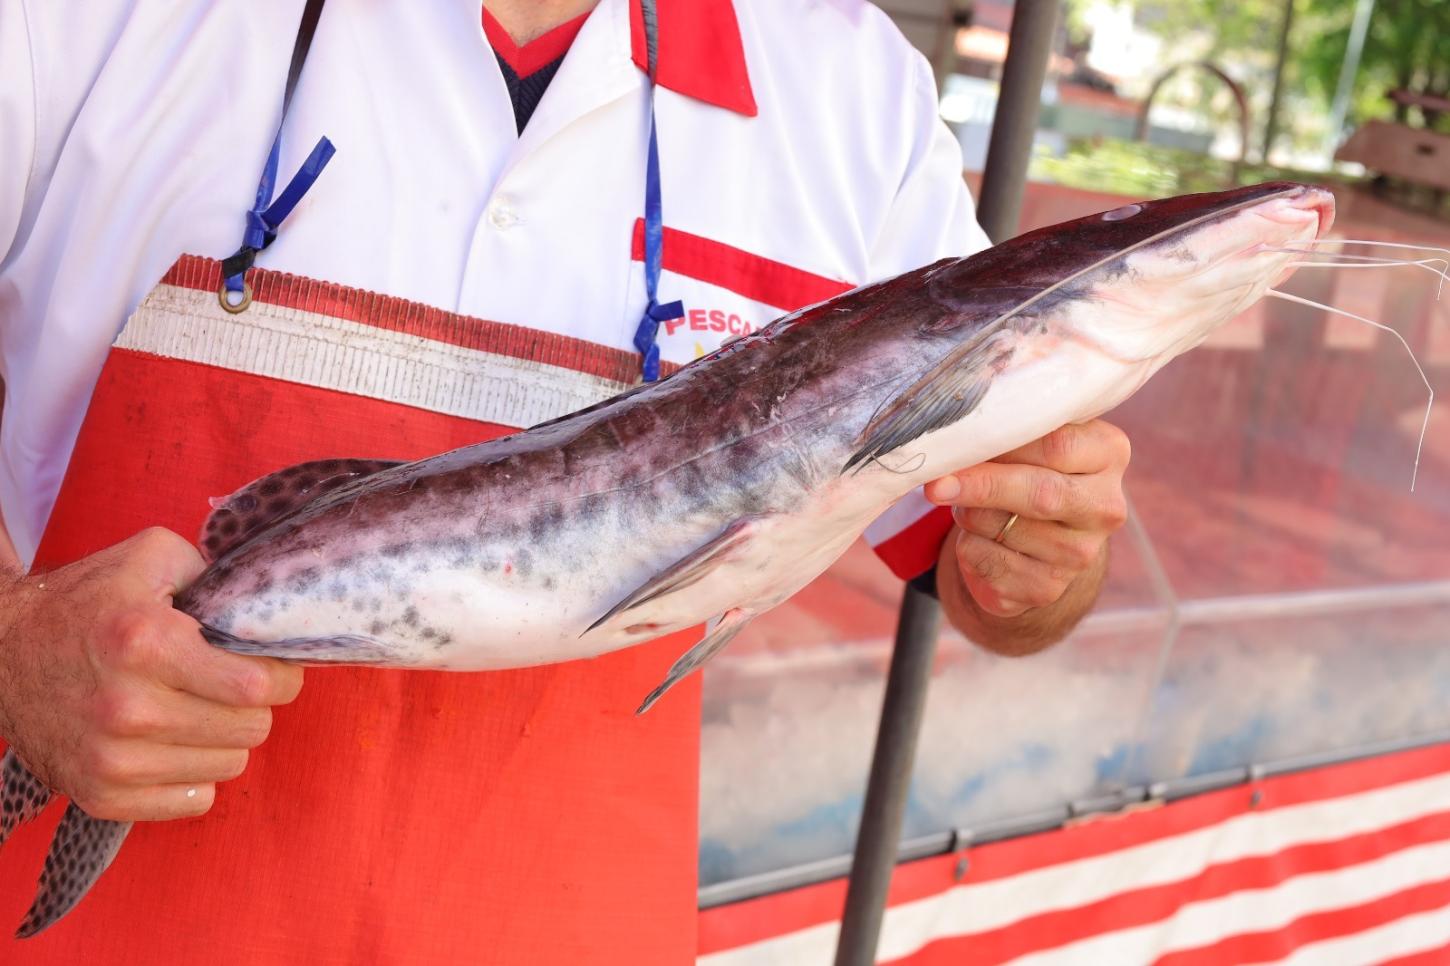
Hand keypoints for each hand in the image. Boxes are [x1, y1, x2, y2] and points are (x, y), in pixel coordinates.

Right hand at [0, 528, 302, 820]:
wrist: (0, 654)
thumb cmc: (85, 603)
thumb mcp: (149, 558)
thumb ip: (214, 572)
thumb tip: (265, 606)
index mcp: (145, 644)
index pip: (256, 686)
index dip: (280, 675)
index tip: (271, 667)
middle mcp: (128, 708)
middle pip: (250, 729)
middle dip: (253, 705)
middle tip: (229, 686)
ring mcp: (111, 760)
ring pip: (228, 765)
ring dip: (224, 738)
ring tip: (195, 710)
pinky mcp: (99, 796)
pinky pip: (194, 802)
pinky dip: (195, 775)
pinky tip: (174, 743)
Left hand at [926, 420, 1129, 619]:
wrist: (1035, 539)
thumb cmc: (1028, 469)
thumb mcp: (1032, 440)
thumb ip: (1009, 432)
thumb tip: (957, 437)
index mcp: (1109, 455)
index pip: (1057, 444)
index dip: (1004, 441)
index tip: (964, 438)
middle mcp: (1105, 507)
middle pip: (1039, 493)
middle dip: (982, 485)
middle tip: (937, 483)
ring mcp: (1080, 554)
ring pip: (1001, 527)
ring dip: (967, 513)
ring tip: (968, 503)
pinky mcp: (1046, 588)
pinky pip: (985, 560)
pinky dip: (967, 545)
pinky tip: (978, 537)